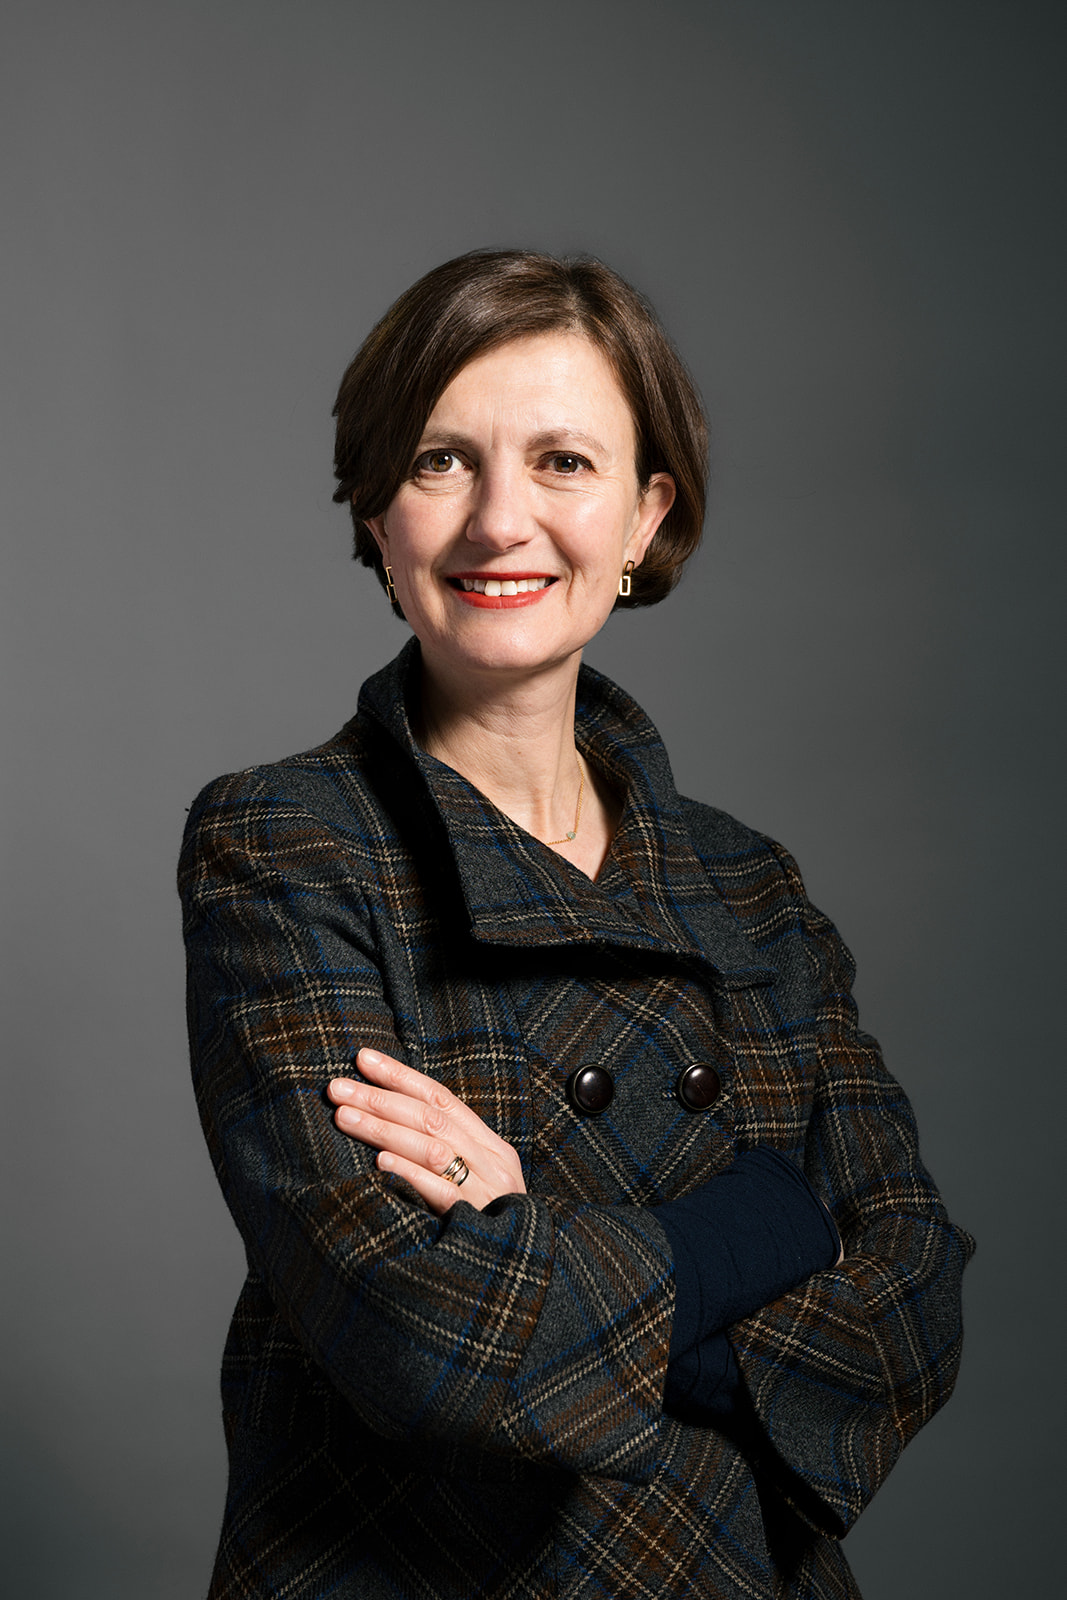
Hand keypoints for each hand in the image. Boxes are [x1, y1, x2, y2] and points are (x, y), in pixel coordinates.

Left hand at [328, 1047, 526, 1214]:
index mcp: (490, 1147)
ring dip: (384, 1129)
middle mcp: (492, 1161)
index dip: (400, 1075)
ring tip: (344, 1116)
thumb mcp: (475, 1185)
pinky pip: (442, 1192)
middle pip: (430, 1117)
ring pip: (432, 1147)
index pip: (441, 1097)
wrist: (523, 1279)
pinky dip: (411, 1174)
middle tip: (336, 1088)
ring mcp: (488, 1191)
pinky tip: (380, 1163)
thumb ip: (444, 1155)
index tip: (362, 1058)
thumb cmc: (489, 1231)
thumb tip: (391, 1125)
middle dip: (379, 1098)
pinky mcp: (478, 1222)